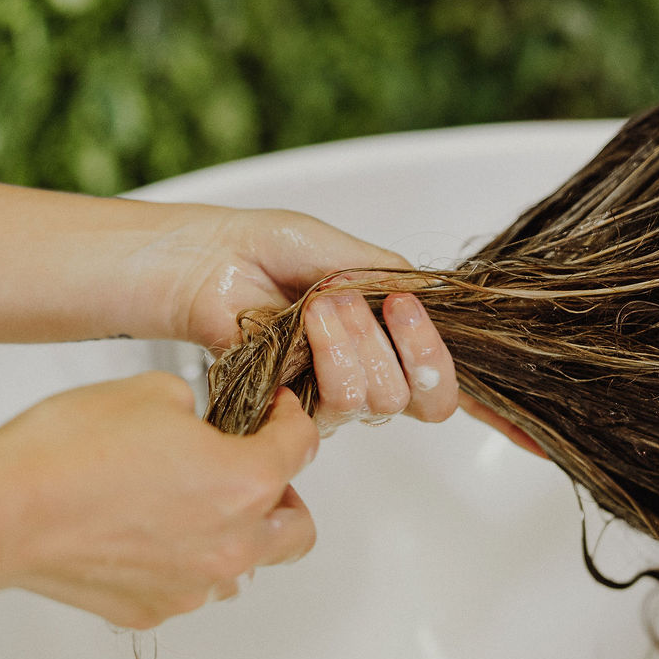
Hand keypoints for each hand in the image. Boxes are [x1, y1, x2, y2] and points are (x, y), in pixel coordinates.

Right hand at [0, 372, 320, 627]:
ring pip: (244, 565)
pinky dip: (182, 560)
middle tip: (249, 466)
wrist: (4, 511)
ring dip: (234, 534)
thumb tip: (196, 423)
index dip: (290, 419)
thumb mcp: (150, 392)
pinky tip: (145, 530)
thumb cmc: (69, 450)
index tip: (276, 412)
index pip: (301, 448)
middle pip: (296, 529)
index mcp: (244, 482)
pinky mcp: (150, 610)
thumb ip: (195, 409)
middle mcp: (231, 545)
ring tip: (190, 502)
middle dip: (283, 494)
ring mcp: (192, 586)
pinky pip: (189, 586)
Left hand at [143, 206, 462, 431]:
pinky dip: (328, 357)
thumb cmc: (270, 249)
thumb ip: (394, 279)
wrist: (215, 258)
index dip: (442, 369)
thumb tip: (434, 299)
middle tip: (355, 298)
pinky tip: (304, 323)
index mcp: (387, 341)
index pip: (437, 385)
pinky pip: (336, 406)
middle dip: (396, 341)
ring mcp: (330, 395)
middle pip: (418, 397)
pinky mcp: (295, 409)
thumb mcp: (347, 251)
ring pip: (379, 401)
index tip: (414, 313)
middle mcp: (365, 375)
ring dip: (357, 346)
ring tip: (322, 305)